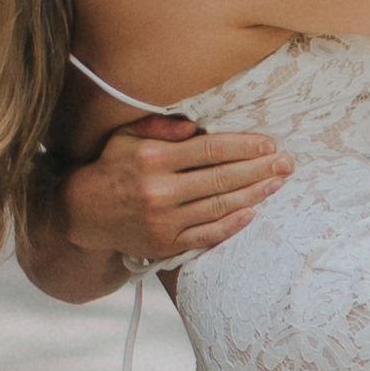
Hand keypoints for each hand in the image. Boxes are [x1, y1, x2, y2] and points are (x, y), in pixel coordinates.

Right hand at [56, 115, 288, 264]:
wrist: (81, 214)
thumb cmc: (110, 168)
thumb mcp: (126, 136)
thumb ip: (161, 127)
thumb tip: (196, 126)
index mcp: (153, 159)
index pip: (210, 149)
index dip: (244, 146)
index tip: (269, 144)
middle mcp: (159, 190)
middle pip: (222, 178)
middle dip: (260, 169)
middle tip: (287, 163)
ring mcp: (164, 221)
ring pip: (219, 206)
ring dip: (254, 194)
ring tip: (278, 183)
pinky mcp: (166, 244)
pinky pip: (207, 234)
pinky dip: (232, 224)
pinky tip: (253, 211)